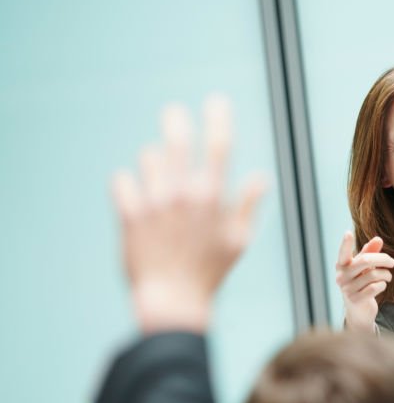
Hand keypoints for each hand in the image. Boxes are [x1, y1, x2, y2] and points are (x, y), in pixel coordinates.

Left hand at [111, 96, 267, 333]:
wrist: (173, 301)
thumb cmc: (210, 272)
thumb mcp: (238, 241)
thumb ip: (248, 206)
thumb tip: (262, 179)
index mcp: (214, 197)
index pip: (220, 145)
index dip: (219, 118)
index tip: (216, 101)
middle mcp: (184, 193)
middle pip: (179, 139)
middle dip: (177, 121)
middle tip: (174, 114)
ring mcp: (155, 202)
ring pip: (150, 158)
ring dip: (156, 163)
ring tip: (159, 182)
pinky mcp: (129, 214)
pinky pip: (122, 180)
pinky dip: (129, 186)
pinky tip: (136, 199)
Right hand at [335, 231, 393, 331]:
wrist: (359, 311)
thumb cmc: (362, 284)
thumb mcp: (365, 268)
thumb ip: (370, 253)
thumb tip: (378, 239)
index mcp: (342, 265)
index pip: (343, 253)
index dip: (345, 244)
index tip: (348, 233)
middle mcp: (341, 276)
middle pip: (365, 261)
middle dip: (383, 259)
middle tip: (393, 262)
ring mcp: (347, 289)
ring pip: (373, 275)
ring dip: (386, 274)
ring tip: (388, 276)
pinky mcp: (355, 300)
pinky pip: (375, 287)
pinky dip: (382, 285)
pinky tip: (381, 286)